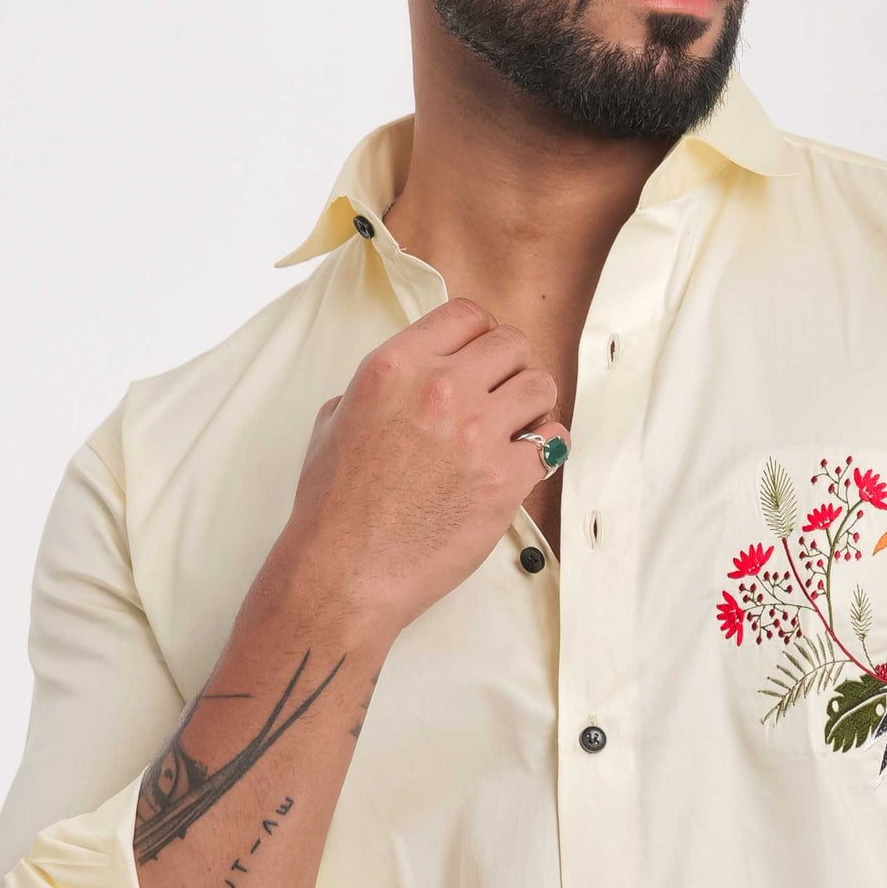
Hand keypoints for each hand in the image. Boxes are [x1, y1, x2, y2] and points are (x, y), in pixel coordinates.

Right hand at [285, 298, 569, 635]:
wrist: (345, 572)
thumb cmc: (333, 506)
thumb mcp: (336, 421)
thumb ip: (379, 388)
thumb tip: (412, 379)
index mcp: (396, 366)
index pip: (467, 315)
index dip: (480, 336)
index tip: (479, 359)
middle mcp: (440, 389)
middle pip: (512, 343)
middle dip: (510, 366)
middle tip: (500, 395)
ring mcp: (477, 434)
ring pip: (541, 385)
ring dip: (533, 403)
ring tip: (516, 427)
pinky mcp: (504, 479)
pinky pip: (553, 441)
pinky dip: (545, 448)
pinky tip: (525, 461)